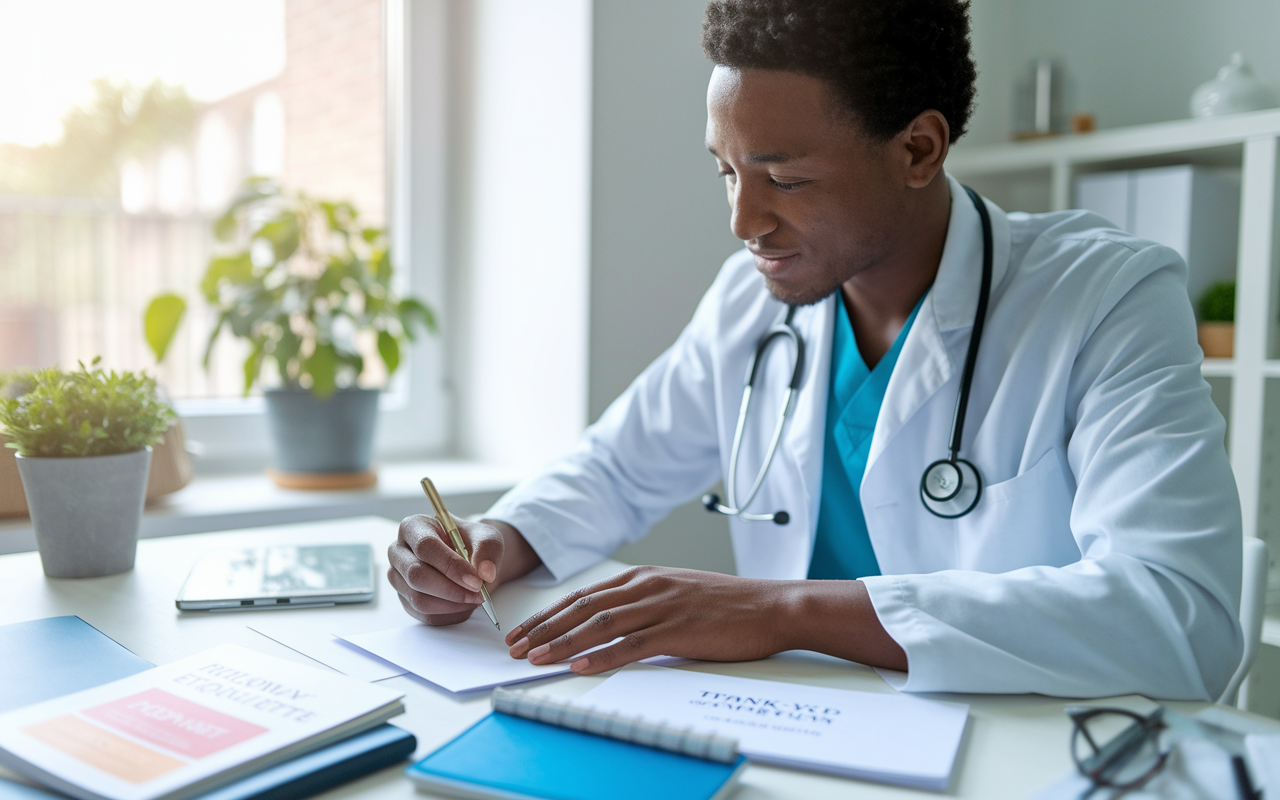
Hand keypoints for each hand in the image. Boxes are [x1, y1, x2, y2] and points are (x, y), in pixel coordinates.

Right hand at [387, 516, 539, 625]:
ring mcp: (399, 577)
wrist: (470, 559)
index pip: (425, 546)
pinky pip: (424, 614)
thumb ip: (488, 551)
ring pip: (419, 599)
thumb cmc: (472, 543)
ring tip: (475, 599)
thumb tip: (485, 573)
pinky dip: (449, 614)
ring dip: (452, 604)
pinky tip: (465, 605)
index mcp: (414, 527)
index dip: (450, 565)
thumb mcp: (487, 538)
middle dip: (451, 589)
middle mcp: (399, 551)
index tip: (475, 580)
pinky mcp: (405, 599)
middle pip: (416, 575)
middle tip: (478, 594)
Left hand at [504, 566, 794, 674]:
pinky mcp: (679, 629)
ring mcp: (663, 606)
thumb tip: (609, 624)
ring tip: (536, 657)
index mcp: (644, 577)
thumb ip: (644, 603)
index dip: (549, 614)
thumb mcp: (677, 593)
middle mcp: (647, 587)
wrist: (772, 606)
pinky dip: (603, 655)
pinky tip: (581, 665)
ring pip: (600, 624)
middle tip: (516, 647)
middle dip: (544, 629)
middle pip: (583, 608)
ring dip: (563, 642)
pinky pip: (632, 644)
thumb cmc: (728, 605)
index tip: (524, 631)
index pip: (584, 595)